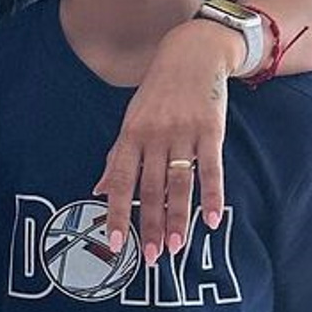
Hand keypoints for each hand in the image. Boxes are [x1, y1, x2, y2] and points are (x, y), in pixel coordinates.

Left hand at [96, 19, 236, 263]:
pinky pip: (212, 169)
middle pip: (151, 189)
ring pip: (180, 184)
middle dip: (150, 226)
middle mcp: (155, 136)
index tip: (116, 244)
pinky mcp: (211, 131)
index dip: (117, 213)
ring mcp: (184, 133)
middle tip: (151, 257)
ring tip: (176, 248)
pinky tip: (210, 220)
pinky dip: (212, 196)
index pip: (121, 181)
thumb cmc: (158, 92)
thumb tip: (99, 190)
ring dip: (177, 219)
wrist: (192, 53)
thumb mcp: (132, 120)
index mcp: (131, 135)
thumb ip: (118, 158)